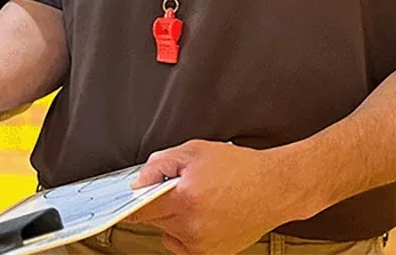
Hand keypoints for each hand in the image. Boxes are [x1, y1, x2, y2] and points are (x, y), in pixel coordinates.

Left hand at [128, 140, 308, 254]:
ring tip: (198, 200)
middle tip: (180, 186)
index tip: (122, 203)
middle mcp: (192, 226)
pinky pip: (185, 245)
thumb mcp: (196, 150)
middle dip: (159, 203)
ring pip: (169, 233)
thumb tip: (138, 180)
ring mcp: (202, 245)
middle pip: (154, 219)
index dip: (131, 203)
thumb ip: (161, 163)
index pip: (141, 209)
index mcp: (185, 198)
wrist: (273, 188)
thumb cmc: (239, 167)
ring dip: (173, 218)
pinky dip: (187, 232)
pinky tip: (204, 214)